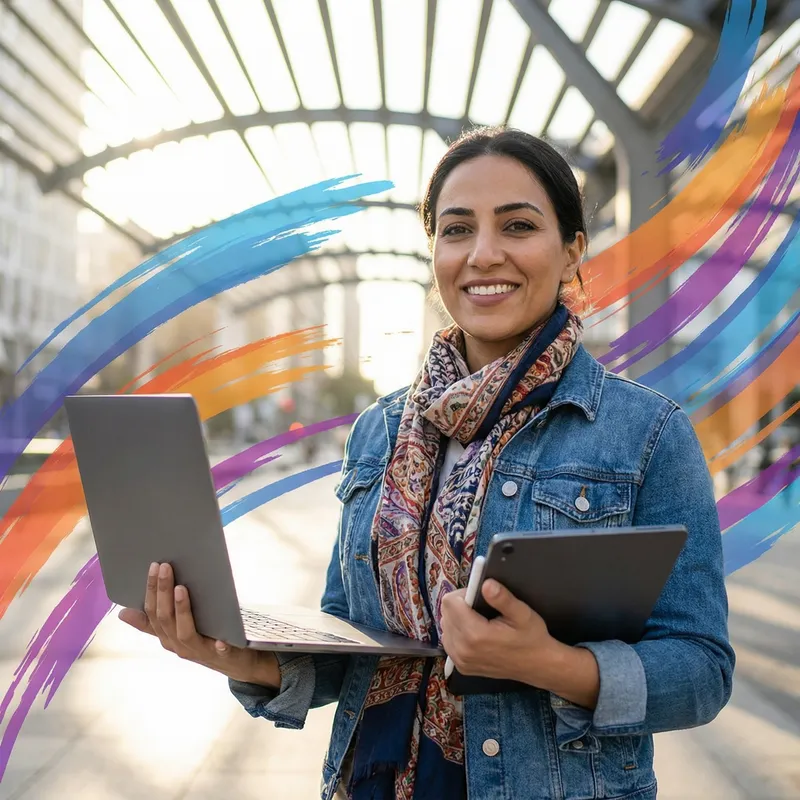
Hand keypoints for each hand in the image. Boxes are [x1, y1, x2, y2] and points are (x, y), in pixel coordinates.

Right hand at [118, 562, 279, 687]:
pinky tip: (220, 640)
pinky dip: (218, 645)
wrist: (235, 664)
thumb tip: (122, 613)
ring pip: (184, 632)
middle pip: (165, 619)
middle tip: (165, 567)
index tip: (153, 566)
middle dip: (163, 592)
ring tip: (181, 589)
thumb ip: (151, 623)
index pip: (152, 612)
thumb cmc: (203, 641)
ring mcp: (199, 651)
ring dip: (182, 610)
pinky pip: (218, 652)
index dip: (151, 590)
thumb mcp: (175, 631)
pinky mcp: (221, 656)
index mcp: (166, 636)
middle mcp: (178, 645)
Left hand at [440, 578, 555, 683]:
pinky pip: (448, 641)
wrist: (538, 666)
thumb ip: (502, 598)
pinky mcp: (462, 666)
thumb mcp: (522, 613)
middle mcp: (463, 649)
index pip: (450, 602)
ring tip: (478, 619)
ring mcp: (461, 660)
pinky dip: (457, 632)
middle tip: (480, 608)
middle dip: (460, 605)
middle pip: (445, 613)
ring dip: (457, 618)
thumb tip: (486, 584)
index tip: (479, 597)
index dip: (464, 594)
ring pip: (445, 626)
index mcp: (475, 634)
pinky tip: (473, 632)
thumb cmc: (531, 638)